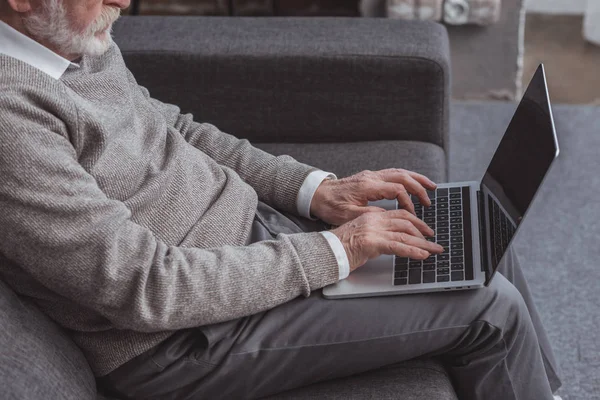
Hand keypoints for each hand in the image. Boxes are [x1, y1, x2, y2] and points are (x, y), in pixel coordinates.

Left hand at [310, 169, 436, 225]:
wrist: (317, 194)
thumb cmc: (330, 206)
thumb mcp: (348, 215)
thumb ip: (370, 215)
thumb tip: (388, 216)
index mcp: (367, 186)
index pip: (396, 190)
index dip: (408, 202)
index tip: (412, 214)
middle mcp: (371, 177)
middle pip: (402, 177)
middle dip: (419, 188)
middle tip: (429, 200)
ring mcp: (371, 175)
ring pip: (400, 172)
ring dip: (416, 179)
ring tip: (431, 187)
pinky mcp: (370, 177)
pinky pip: (393, 174)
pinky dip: (407, 178)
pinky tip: (414, 184)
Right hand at [331, 209, 443, 271]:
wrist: (325, 251)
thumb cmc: (339, 246)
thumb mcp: (360, 235)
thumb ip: (375, 234)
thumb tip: (391, 241)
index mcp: (371, 216)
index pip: (399, 215)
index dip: (416, 222)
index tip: (425, 231)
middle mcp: (374, 220)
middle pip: (406, 222)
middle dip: (423, 232)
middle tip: (434, 241)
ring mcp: (373, 230)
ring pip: (405, 234)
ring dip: (423, 244)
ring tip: (434, 251)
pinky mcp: (371, 243)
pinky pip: (398, 246)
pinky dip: (412, 251)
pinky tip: (422, 256)